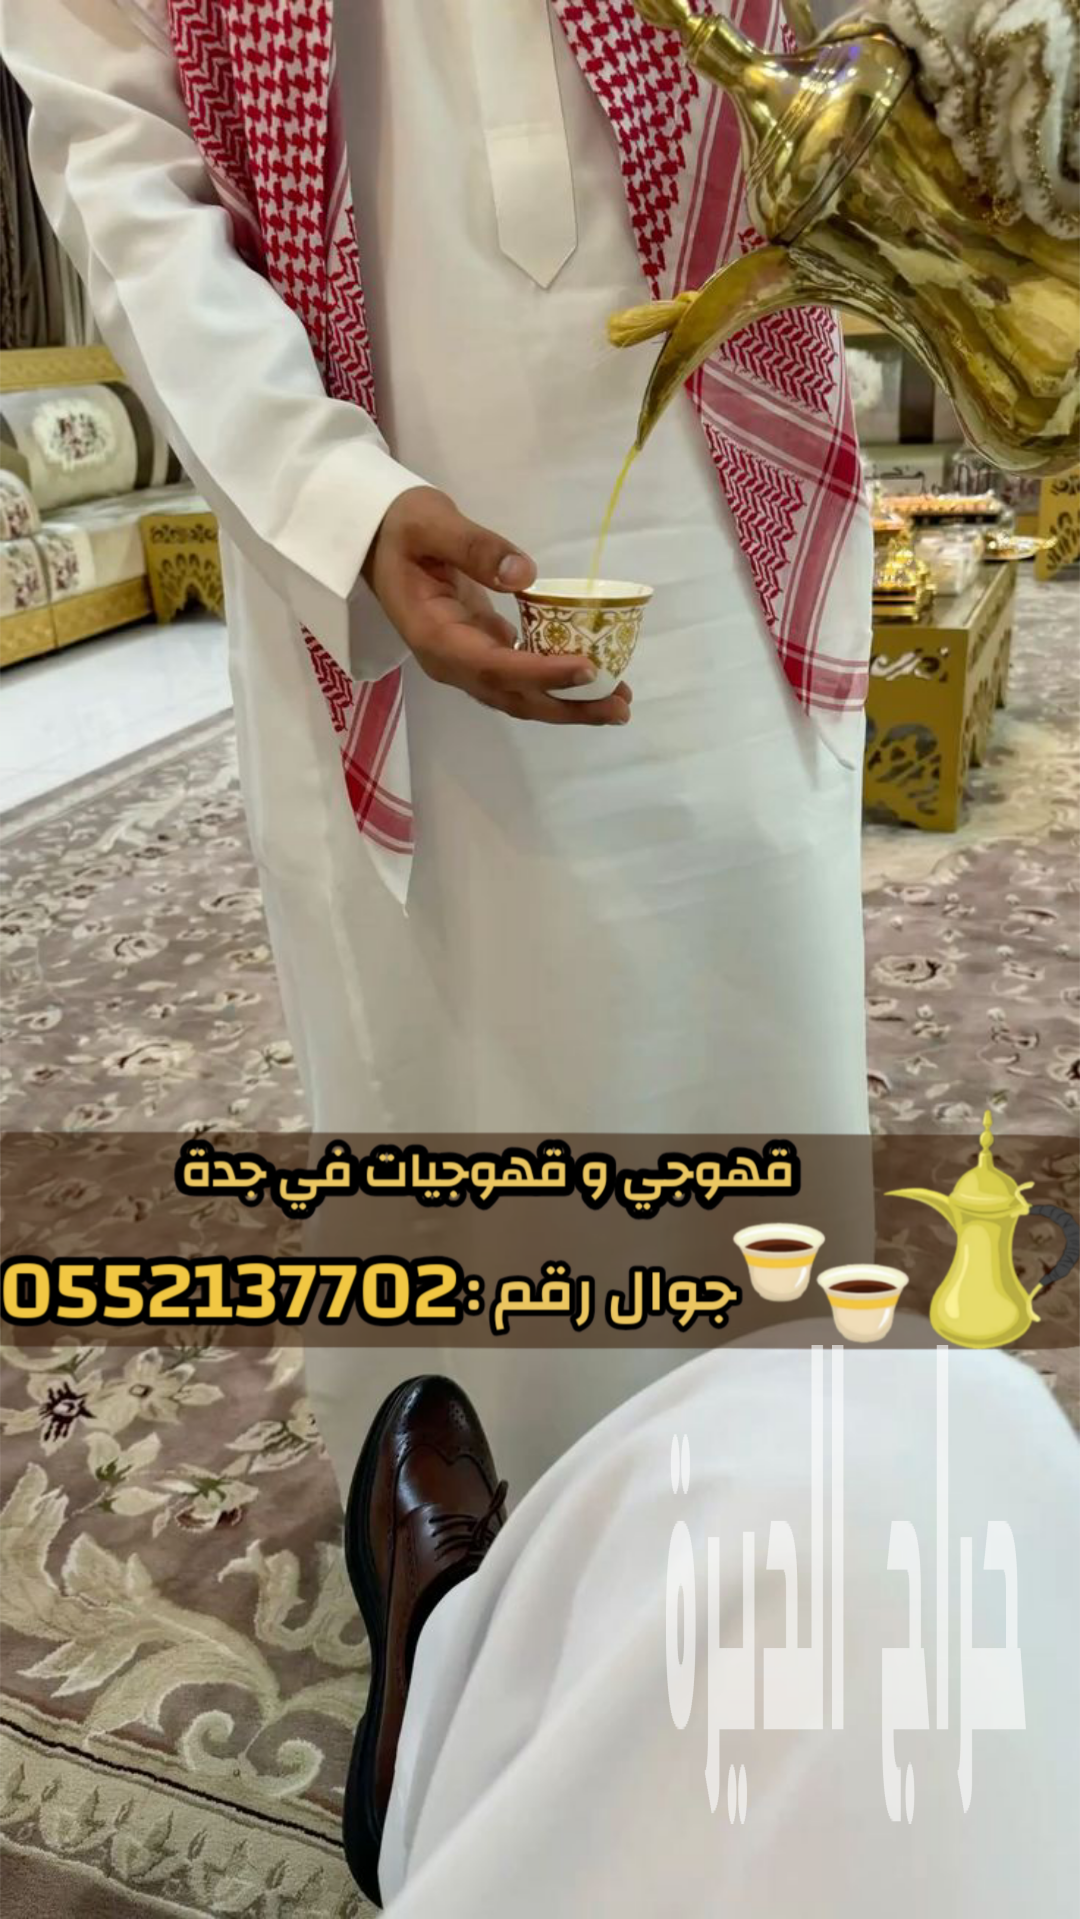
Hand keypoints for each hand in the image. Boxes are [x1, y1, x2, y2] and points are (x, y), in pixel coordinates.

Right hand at [364, 487, 631, 725]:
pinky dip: (556, 682)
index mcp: (434, 635)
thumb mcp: (431, 522)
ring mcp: (465, 660)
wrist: (377, 537)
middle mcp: (450, 661)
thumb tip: (525, 574)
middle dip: (566, 705)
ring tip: (618, 703)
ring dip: (567, 703)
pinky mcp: (480, 649)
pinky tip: (593, 678)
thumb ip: (473, 546)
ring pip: (518, 695)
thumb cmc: (402, 526)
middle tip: (618, 706)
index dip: (541, 673)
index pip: (493, 666)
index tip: (587, 668)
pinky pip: (520, 677)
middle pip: (512, 697)